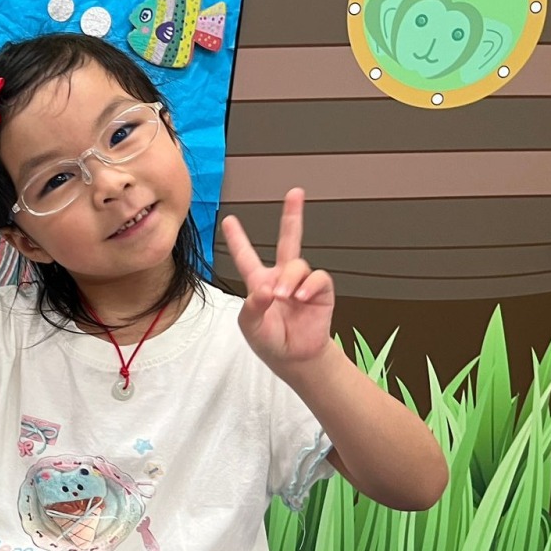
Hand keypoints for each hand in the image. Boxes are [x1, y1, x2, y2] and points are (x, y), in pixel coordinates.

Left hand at [221, 188, 335, 371]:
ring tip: (285, 298)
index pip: (246, 257)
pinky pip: (317, 279)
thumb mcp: (250, 326)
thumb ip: (253, 307)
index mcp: (259, 282)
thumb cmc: (269, 340)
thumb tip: (266, 290)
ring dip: (290, 280)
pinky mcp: (321, 291)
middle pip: (288, 240)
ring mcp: (301, 283)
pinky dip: (308, 287)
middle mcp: (282, 277)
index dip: (238, 239)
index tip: (229, 219)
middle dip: (293, 216)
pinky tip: (300, 299)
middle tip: (296, 193)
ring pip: (298, 264)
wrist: (294, 357)